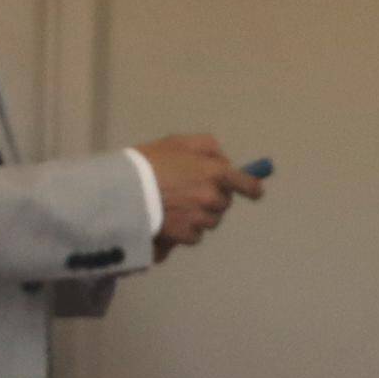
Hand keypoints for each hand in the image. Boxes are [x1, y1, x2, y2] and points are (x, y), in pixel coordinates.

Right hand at [140, 133, 265, 252]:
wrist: (123, 192)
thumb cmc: (149, 162)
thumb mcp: (178, 142)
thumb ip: (207, 147)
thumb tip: (224, 160)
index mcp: (215, 173)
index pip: (246, 183)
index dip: (252, 187)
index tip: (255, 191)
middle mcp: (212, 197)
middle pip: (224, 204)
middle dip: (212, 199)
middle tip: (189, 192)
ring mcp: (200, 219)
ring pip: (210, 221)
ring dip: (200, 215)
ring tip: (176, 206)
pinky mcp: (186, 236)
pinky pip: (194, 235)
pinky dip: (186, 230)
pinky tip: (169, 220)